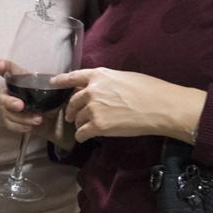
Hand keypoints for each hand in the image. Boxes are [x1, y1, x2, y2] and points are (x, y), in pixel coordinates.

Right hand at [0, 59, 69, 145]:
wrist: (57, 121)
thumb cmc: (54, 100)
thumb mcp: (59, 91)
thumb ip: (59, 85)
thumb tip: (61, 81)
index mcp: (23, 80)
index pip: (11, 70)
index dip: (3, 67)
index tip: (0, 65)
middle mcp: (13, 92)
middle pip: (3, 95)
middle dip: (9, 101)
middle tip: (20, 106)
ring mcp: (10, 107)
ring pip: (7, 112)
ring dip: (21, 117)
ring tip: (38, 120)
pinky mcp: (12, 120)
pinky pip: (9, 124)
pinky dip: (19, 126)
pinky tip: (30, 127)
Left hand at [56, 67, 205, 142]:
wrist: (160, 106)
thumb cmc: (149, 90)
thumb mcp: (123, 77)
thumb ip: (106, 82)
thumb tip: (98, 90)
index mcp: (99, 75)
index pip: (73, 76)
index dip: (60, 80)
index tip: (52, 83)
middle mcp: (91, 90)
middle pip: (73, 101)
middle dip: (71, 110)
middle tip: (72, 116)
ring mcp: (93, 108)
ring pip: (77, 118)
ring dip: (80, 123)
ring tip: (86, 127)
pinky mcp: (97, 126)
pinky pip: (81, 133)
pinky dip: (82, 136)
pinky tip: (85, 138)